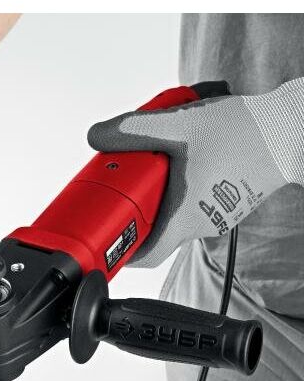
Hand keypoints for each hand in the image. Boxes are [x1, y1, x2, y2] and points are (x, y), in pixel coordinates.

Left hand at [88, 79, 303, 266]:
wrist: (292, 130)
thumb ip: (132, 129)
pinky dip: (181, 190)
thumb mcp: (175, 125)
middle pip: (157, 231)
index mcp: (185, 215)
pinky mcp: (228, 204)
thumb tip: (96, 136)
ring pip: (177, 215)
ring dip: (161, 196)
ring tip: (157, 164)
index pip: (148, 255)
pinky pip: (195, 204)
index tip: (108, 243)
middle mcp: (202, 223)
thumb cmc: (244, 132)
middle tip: (126, 187)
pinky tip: (183, 161)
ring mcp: (218, 215)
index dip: (124, 254)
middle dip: (137, 212)